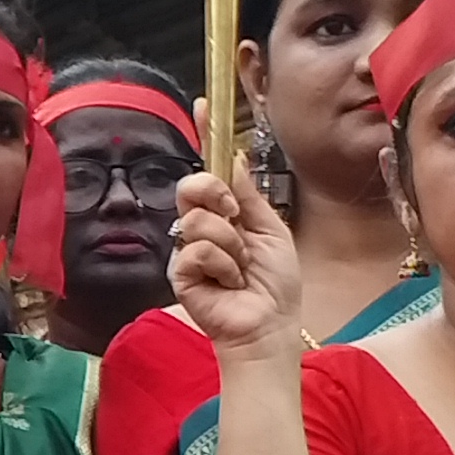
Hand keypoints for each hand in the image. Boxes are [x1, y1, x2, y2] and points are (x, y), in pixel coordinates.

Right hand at [163, 168, 304, 351]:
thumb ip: (249, 194)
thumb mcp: (271, 228)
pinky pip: (196, 251)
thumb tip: (234, 158)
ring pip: (196, 221)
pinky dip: (222, 266)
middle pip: (189, 188)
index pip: (206, 176)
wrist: (270, 322)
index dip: (207, 156)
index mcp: (223, 214)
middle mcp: (201, 228)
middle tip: (235, 216)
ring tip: (241, 266)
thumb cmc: (275, 283)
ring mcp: (188, 250)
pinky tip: (230, 282)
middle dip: (214, 195)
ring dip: (230, 244)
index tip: (211, 132)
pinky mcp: (180, 274)